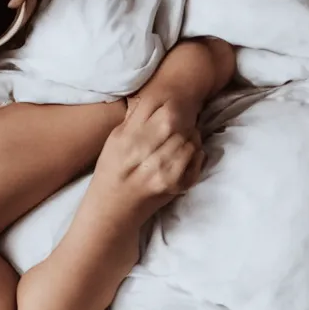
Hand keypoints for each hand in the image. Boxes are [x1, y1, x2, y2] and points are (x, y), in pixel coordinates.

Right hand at [91, 100, 203, 220]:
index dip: (170, 103)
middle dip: (184, 118)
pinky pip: (195, 160)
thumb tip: (158, 99)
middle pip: (175, 122)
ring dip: (192, 135)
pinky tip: (189, 151)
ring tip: (187, 135)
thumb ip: (133, 120)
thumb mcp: (114, 140)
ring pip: (188, 140)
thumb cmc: (111, 171)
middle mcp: (142, 153)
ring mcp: (160, 171)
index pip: (157, 108)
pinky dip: (197, 152)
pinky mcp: (173, 185)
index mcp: (127, 138)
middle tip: (185, 119)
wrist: (112, 209)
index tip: (172, 106)